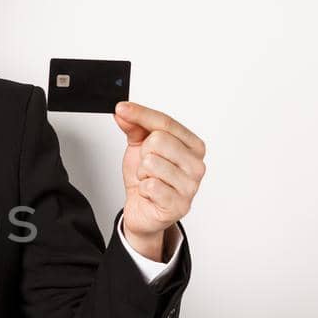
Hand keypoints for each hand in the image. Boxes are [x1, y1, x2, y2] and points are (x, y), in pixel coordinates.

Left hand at [112, 100, 205, 250]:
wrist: (143, 209)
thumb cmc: (147, 177)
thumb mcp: (139, 147)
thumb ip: (134, 127)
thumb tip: (123, 111)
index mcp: (193, 145)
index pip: (166, 122)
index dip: (140, 114)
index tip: (121, 108)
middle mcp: (197, 164)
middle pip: (158, 140)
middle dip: (143, 153)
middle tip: (147, 167)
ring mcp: (191, 186)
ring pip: (152, 163)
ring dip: (142, 173)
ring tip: (149, 180)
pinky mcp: (179, 205)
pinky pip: (151, 186)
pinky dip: (143, 189)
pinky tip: (150, 194)